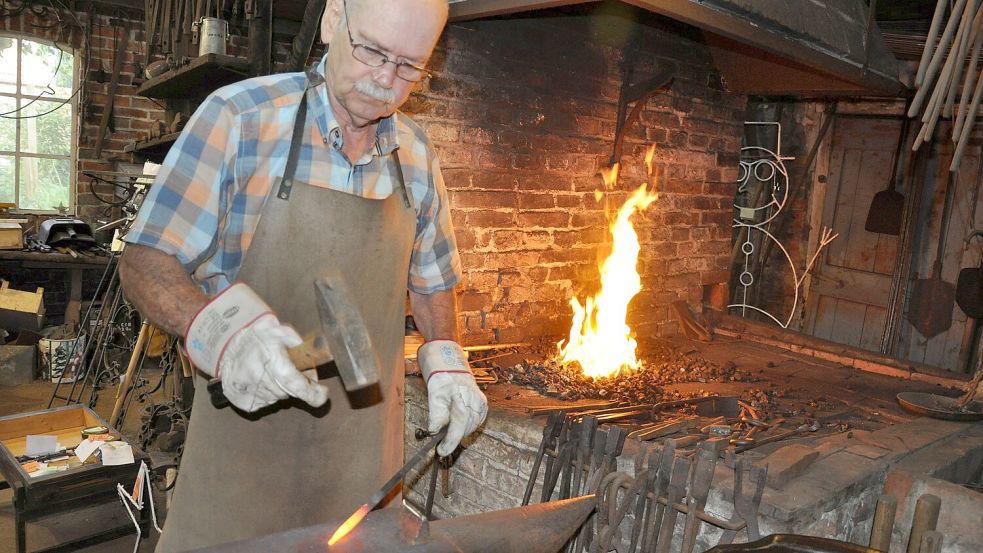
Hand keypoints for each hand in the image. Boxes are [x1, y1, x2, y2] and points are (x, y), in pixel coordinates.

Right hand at [185, 283, 328, 411]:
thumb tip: (313, 368)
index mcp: (271, 362)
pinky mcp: (245, 403)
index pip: (296, 384)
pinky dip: (268, 393)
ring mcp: (251, 394)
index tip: (322, 393)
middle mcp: (260, 380)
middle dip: (296, 383)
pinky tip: (260, 379)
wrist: (225, 348)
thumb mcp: (280, 332)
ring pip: (278, 398)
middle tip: (288, 369)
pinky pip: (266, 402)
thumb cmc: (256, 339)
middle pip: (290, 391)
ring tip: (269, 371)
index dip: (312, 393)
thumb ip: (299, 346)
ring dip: (280, 387)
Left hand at [418, 340, 487, 456]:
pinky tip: (458, 425)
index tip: (441, 452)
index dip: (450, 441)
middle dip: (453, 438)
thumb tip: (433, 432)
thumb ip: (436, 414)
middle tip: (441, 444)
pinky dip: (466, 428)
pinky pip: (475, 423)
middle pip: (465, 428)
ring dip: (459, 433)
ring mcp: (481, 404)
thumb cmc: (443, 381)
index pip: (458, 424)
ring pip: (471, 428)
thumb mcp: (434, 395)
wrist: (454, 370)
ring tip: (448, 432)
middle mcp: (475, 400)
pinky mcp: (484, 406)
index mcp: (462, 396)